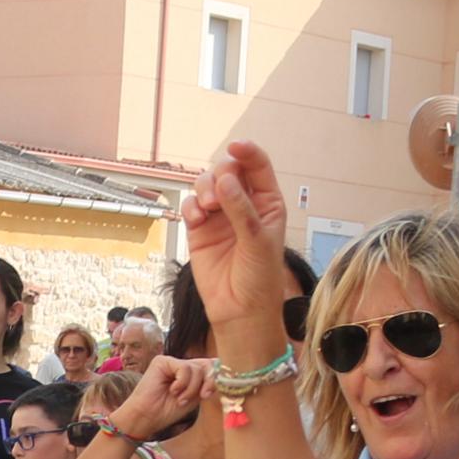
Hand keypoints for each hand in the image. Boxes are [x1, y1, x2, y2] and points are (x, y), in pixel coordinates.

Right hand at [120, 355, 209, 437]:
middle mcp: (182, 365)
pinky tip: (172, 391)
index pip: (212, 366)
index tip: (212, 392)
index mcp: (191, 374)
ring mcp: (172, 362)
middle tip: (203, 396)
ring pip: (197, 368)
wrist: (146, 417)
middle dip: (209, 382)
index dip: (218, 376)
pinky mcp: (163, 361)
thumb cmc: (167, 411)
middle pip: (208, 364)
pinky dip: (182, 383)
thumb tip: (225, 374)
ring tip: (180, 399)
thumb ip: (208, 384)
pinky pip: (184, 367)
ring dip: (192, 388)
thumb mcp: (195, 398)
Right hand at [178, 140, 298, 337]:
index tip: (235, 146)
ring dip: (204, 189)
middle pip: (228, 170)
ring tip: (206, 208)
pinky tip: (197, 219)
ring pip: (207, 185)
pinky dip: (191, 206)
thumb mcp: (257, 241)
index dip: (247, 152)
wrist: (239, 311)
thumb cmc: (260, 277)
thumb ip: (241, 209)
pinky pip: (191, 206)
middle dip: (220, 174)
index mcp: (267, 202)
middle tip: (217, 193)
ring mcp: (219, 216)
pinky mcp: (199, 230)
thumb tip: (224, 180)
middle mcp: (243, 204)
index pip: (257, 166)